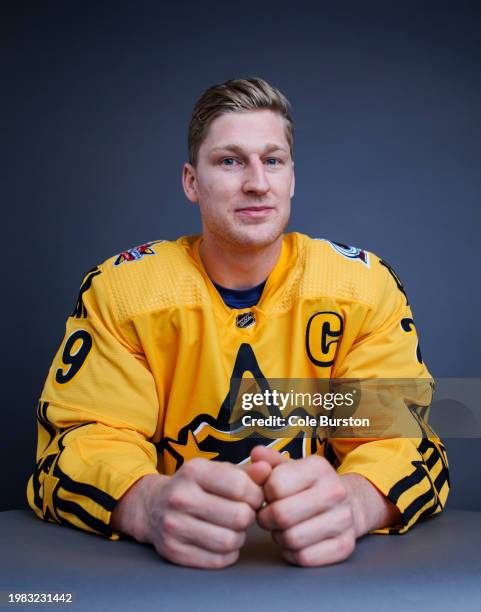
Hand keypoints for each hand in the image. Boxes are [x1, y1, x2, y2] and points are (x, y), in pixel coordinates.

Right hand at [111, 458, 270, 568]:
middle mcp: (180, 497)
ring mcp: (174, 526)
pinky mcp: (173, 551)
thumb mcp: (216, 470)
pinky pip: (217, 560)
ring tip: (234, 528)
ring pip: (230, 541)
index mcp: (193, 471)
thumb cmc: (194, 486)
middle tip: (244, 513)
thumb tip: (266, 469)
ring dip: (240, 536)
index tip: (253, 497)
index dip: (256, 494)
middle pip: (239, 516)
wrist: (152, 506)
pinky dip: (228, 553)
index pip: (241, 486)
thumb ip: (245, 472)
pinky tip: (223, 541)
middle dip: (248, 516)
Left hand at [251, 446, 358, 566]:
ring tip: (282, 528)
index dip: (264, 494)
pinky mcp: (345, 546)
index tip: (268, 496)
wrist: (349, 503)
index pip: (275, 486)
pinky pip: (304, 558)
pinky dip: (292, 553)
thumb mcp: (291, 467)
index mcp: (318, 467)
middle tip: (268, 516)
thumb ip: (270, 461)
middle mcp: (335, 492)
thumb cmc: (310, 486)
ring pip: (292, 539)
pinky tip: (295, 542)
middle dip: (267, 519)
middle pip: (281, 515)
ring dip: (279, 537)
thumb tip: (255, 454)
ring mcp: (343, 520)